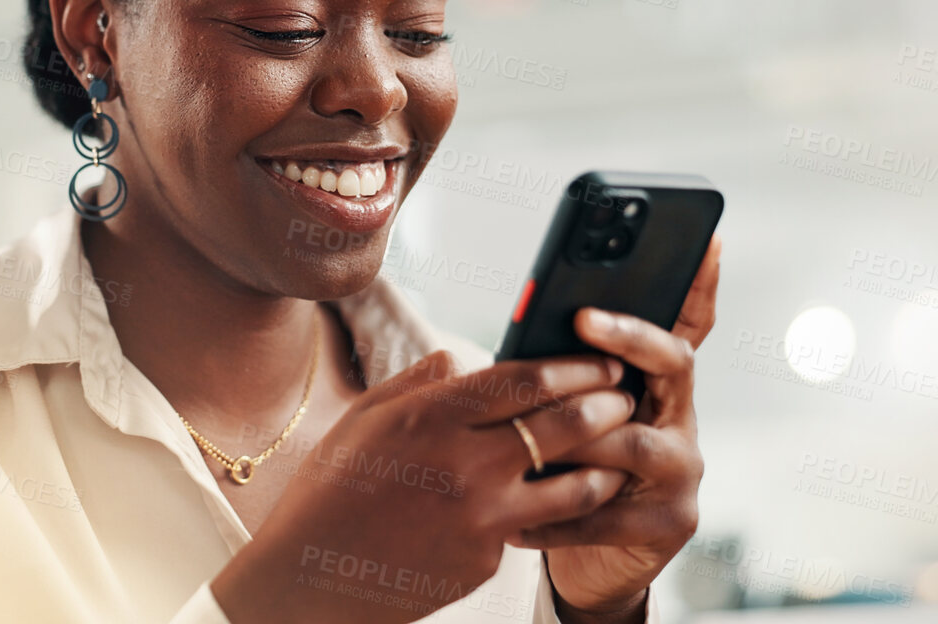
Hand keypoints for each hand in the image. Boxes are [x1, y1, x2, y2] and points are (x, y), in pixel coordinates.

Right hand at [213, 349, 638, 623]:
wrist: (312, 579)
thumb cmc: (332, 490)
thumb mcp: (365, 419)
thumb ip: (422, 382)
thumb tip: (467, 359)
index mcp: (432, 417)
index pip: (525, 379)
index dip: (574, 366)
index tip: (602, 359)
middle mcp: (464, 464)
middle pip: (562, 424)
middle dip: (606, 404)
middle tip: (626, 394)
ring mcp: (480, 517)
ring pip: (572, 484)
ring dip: (604, 461)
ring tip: (619, 449)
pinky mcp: (486, 559)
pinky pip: (531, 527)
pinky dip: (551, 510)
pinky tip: (566, 498)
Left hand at [523, 235, 721, 620]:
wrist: (592, 565)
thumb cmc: (570, 475)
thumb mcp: (571, 418)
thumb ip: (564, 379)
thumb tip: (526, 333)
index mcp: (660, 387)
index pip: (691, 323)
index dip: (701, 283)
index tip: (703, 240)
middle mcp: (682, 421)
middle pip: (673, 361)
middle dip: (628, 337)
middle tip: (584, 318)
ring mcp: (682, 472)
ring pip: (631, 440)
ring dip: (575, 439)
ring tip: (526, 440)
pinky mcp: (668, 522)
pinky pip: (606, 511)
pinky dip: (555, 515)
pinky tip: (514, 521)